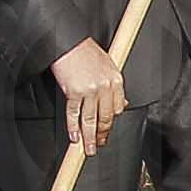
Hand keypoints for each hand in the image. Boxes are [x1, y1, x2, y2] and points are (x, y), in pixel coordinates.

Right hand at [53, 38, 126, 156]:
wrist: (68, 41)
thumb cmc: (85, 51)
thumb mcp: (107, 64)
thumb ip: (114, 85)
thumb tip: (122, 104)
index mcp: (115, 79)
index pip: (118, 108)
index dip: (112, 121)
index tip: (107, 129)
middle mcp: (105, 86)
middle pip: (106, 117)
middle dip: (102, 134)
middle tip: (99, 145)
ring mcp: (90, 90)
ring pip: (91, 120)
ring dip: (89, 138)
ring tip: (88, 149)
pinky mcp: (74, 92)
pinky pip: (74, 114)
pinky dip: (73, 128)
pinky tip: (74, 137)